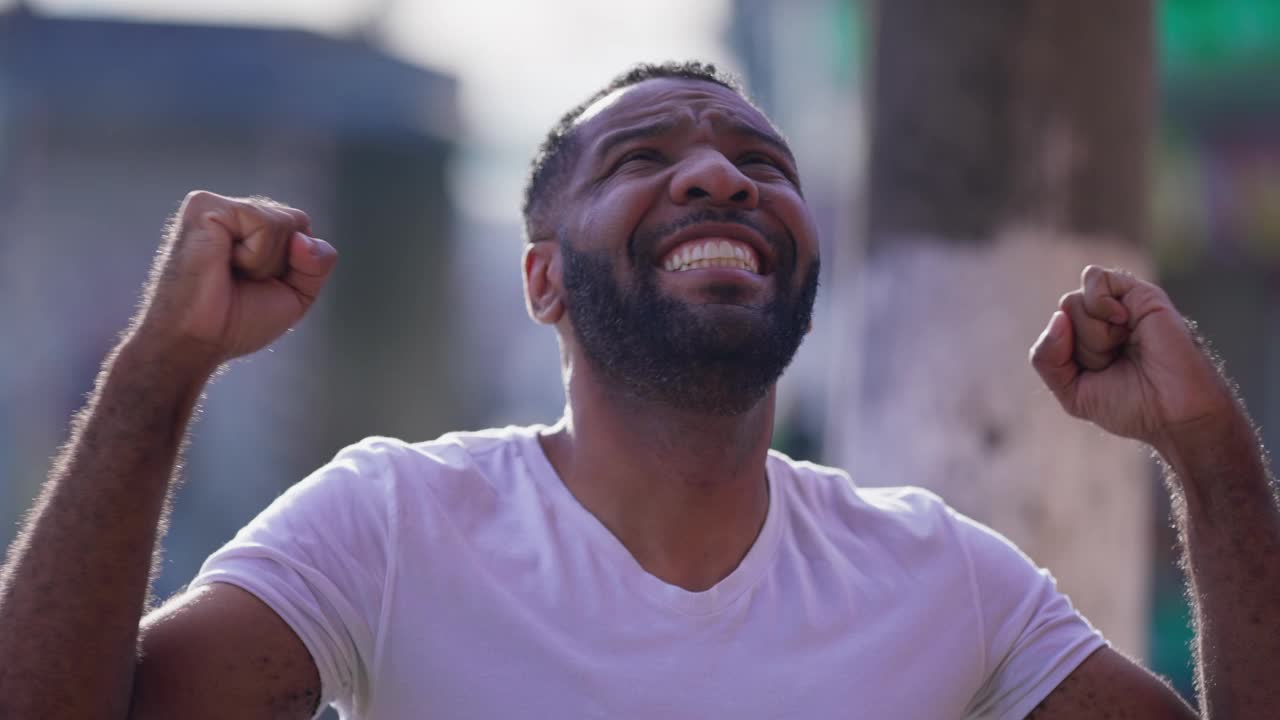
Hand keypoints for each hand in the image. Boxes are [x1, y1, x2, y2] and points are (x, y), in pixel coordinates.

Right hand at [132, 191, 337, 370]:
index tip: (260, 286)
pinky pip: (264, 223)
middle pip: (298, 222)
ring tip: (230, 273)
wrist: (194, 342)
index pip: (303, 229)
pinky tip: (223, 263)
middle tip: (242, 282)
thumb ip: (318, 263)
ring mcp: (218, 205)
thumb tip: (303, 238)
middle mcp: (234, 211)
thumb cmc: (237, 321)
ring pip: (285, 223)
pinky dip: (255, 256)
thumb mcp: (296, 294)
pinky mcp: (205, 205)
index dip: (297, 266)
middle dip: (283, 264)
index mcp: (251, 228)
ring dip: (266, 263)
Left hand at [1029, 265, 1236, 452]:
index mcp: (1087, 340)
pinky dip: (1099, 303)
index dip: (1063, 356)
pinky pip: (1095, 279)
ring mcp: (1121, 304)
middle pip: (1062, 314)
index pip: (1054, 329)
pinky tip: (1123, 322)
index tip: (1096, 375)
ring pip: (1072, 301)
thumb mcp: (1072, 391)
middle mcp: (1103, 318)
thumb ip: (1047, 358)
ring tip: (1124, 347)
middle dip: (1081, 348)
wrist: (1175, 413)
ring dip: (1092, 334)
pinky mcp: (1140, 294)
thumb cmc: (1130, 406)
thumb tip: (1057, 317)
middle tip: (1114, 363)